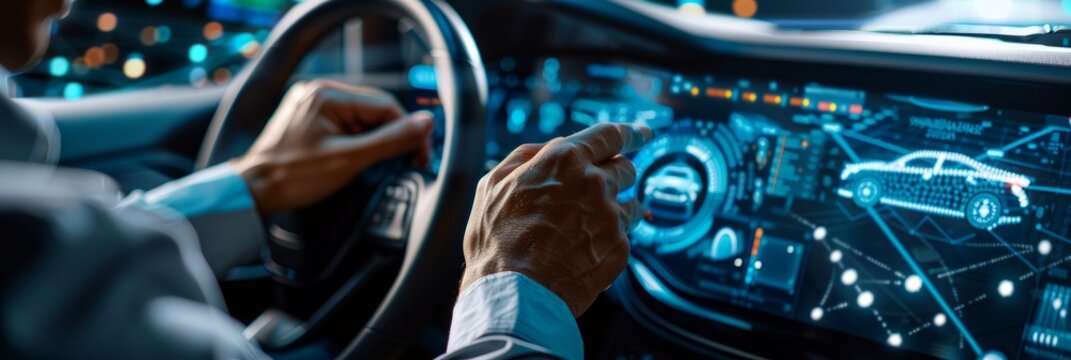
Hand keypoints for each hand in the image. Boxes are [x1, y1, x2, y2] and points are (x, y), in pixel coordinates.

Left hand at [232, 80, 433, 213]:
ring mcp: (313, 103)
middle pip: (375, 110)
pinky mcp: (310, 117)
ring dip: (376, 140)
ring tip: (378, 164)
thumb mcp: (350, 159)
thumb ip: (390, 140)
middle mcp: (319, 91)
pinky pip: (346, 123)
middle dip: (393, 136)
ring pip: (363, 118)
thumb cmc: (293, 176)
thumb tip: (425, 124)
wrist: (254, 190)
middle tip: (408, 162)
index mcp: (327, 94)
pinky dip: (359, 141)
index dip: (408, 131)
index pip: (385, 106)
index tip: (420, 155)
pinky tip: (360, 158)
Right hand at [460, 123, 651, 315]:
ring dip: (615, 210)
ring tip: (585, 229)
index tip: (643, 133)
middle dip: (617, 174)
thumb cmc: (496, 240)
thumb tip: (552, 146)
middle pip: (626, 168)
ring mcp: (610, 217)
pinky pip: (624, 237)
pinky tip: (583, 253)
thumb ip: (527, 156)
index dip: (630, 132)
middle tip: (597, 191)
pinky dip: (609, 241)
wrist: (513, 293)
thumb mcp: (494, 184)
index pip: (610, 135)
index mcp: (565, 160)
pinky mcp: (619, 249)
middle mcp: (595, 183)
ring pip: (631, 204)